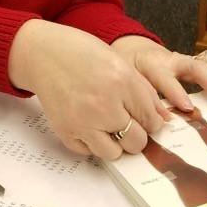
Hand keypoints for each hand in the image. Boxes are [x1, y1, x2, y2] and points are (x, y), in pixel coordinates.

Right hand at [8, 20, 168, 159]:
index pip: (150, 119)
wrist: (43, 53)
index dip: (151, 122)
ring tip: (107, 126)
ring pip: (114, 153)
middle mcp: (104, 105)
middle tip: (127, 122)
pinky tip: (89, 124)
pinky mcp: (66, 131)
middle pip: (137, 141)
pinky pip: (89, 152)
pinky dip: (92, 142)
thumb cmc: (81, 53)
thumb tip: (163, 119)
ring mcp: (83, 121)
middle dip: (136, 134)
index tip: (145, 119)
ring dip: (115, 142)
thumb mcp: (119, 62)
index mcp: (122, 81)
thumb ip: (144, 91)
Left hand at [110, 38, 206, 114]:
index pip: (165, 78)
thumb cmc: (130, 72)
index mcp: (152, 67)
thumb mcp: (129, 85)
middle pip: (196, 67)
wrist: (133, 51)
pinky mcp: (194, 60)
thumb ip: (144, 100)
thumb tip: (161, 121)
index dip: (176, 91)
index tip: (188, 108)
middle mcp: (172, 60)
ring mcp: (186, 59)